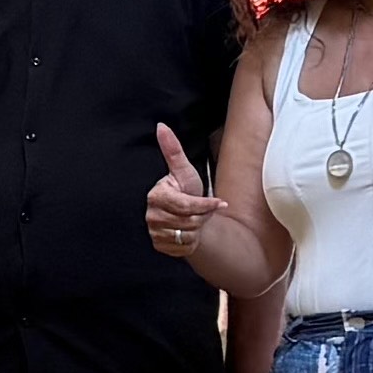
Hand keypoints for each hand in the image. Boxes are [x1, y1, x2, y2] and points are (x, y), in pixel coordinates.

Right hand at [145, 122, 223, 256]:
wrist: (184, 215)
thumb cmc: (185, 190)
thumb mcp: (183, 170)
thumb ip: (172, 150)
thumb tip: (161, 126)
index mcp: (156, 196)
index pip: (186, 205)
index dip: (205, 205)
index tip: (221, 203)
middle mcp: (151, 215)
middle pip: (189, 221)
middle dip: (202, 216)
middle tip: (203, 210)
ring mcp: (154, 232)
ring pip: (187, 235)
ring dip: (197, 228)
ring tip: (195, 219)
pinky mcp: (159, 245)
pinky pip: (183, 246)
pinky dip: (191, 241)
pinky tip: (189, 232)